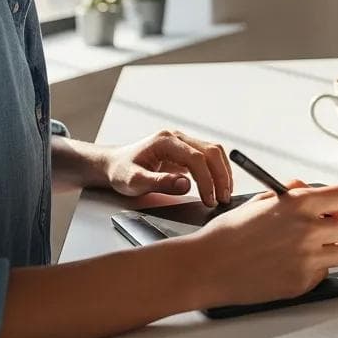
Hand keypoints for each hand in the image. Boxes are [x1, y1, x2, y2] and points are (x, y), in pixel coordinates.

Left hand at [102, 130, 231, 205]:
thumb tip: (186, 185)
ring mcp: (183, 142)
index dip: (206, 180)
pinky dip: (217, 171)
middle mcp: (177, 137)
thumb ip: (160, 183)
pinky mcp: (186, 150)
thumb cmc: (121, 171)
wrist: (114, 164)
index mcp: (165, 141)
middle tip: (222, 199)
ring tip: (223, 195)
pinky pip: (208, 157)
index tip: (209, 199)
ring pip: (213, 152)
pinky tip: (218, 186)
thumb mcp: (135, 181)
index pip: (196, 158)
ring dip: (222, 173)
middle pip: (211, 151)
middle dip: (220, 176)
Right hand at [189, 181, 337, 306]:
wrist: (208, 266)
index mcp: (299, 204)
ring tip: (306, 250)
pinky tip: (290, 265)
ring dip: (330, 250)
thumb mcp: (260, 201)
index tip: (333, 208)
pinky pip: (323, 274)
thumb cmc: (228, 234)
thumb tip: (305, 188)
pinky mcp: (302, 283)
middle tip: (321, 230)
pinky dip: (312, 270)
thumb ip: (290, 194)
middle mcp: (308, 230)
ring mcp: (307, 259)